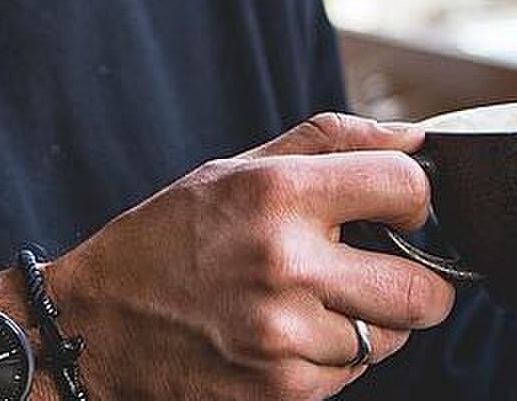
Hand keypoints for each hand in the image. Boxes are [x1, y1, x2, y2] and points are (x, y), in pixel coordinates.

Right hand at [41, 112, 458, 400]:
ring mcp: (285, 338)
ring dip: (370, 322)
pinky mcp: (281, 392)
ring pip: (391, 338)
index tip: (399, 209)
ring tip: (315, 303)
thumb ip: (329, 143)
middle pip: (424, 289)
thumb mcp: (233, 168)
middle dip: (421, 281)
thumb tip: (416, 141)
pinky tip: (287, 336)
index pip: (408, 190)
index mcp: (277, 194)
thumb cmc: (166, 239)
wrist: (92, 327)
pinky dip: (333, 358)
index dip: (415, 200)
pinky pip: (351, 376)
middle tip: (387, 270)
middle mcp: (286, 266)